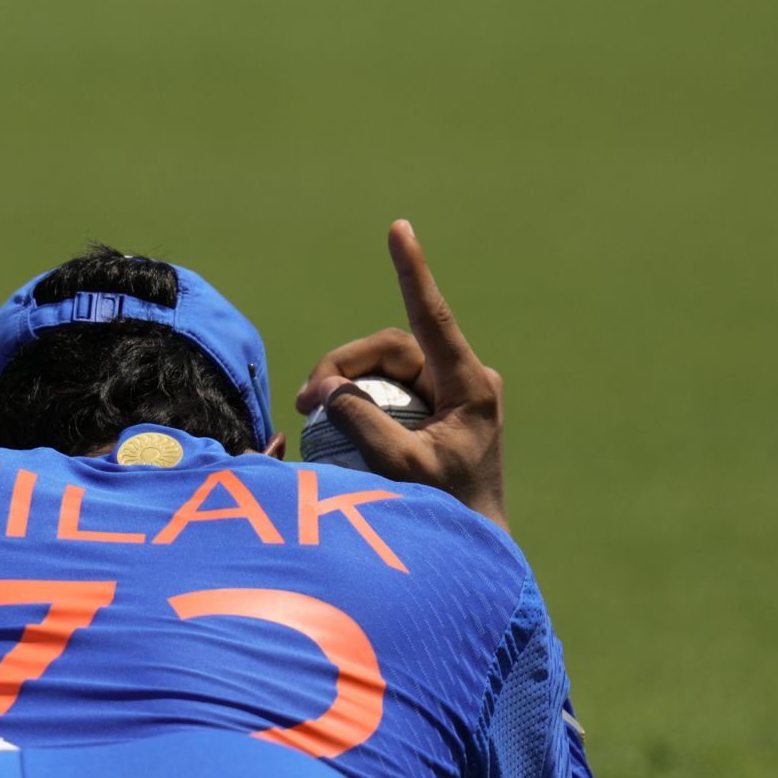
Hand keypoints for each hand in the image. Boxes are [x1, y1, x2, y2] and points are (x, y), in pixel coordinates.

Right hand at [294, 221, 506, 532]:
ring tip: (310, 413)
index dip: (411, 271)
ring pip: (382, 371)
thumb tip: (329, 389)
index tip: (399, 229)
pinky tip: (330, 422)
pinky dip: (354, 403)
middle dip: (343, 366)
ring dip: (343, 386)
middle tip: (306, 401)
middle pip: (390, 350)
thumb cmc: (444, 514)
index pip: (431, 318)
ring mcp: (447, 398)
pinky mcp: (431, 416)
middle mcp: (461, 382)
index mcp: (470, 386)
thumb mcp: (400, 469)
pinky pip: (385, 394)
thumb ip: (363, 424)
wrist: (472, 549)